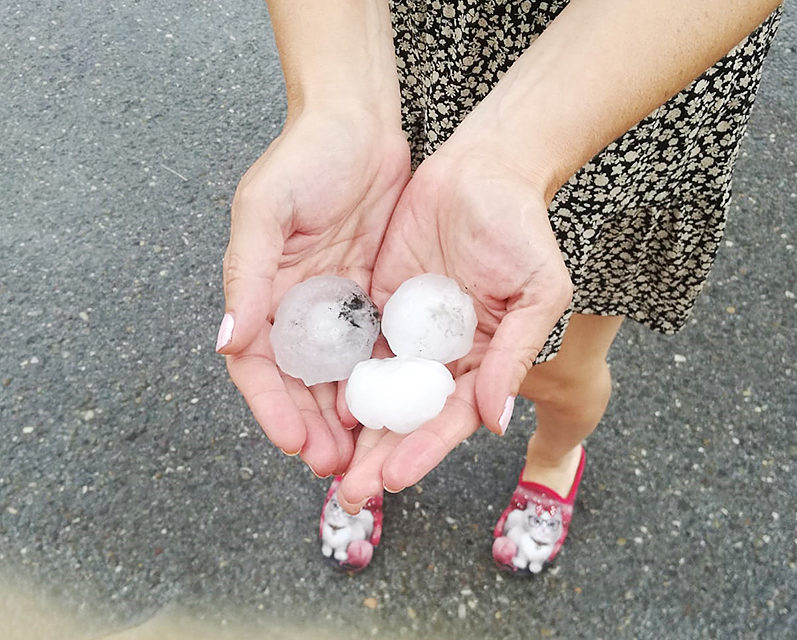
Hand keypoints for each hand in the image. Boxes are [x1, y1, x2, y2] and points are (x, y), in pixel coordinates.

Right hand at [218, 110, 409, 477]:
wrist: (358, 124)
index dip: (272, 410)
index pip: (259, 368)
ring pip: (339, 377)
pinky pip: (376, 349)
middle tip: (337, 468)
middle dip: (314, 428)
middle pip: (300, 384)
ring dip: (348, 418)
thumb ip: (247, 275)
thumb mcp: (265, 210)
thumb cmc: (304, 158)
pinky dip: (380, 383)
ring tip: (366, 454)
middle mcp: (296, 309)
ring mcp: (336, 306)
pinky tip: (395, 410)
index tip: (295, 445)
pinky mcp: (373, 297)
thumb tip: (227, 343)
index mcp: (262, 293)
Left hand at [336, 146, 571, 509]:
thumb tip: (495, 422)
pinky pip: (353, 342)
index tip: (391, 479)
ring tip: (323, 463)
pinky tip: (313, 400)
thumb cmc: (522, 229)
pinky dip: (335, 372)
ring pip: (376, 387)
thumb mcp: (537, 291)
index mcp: (481, 360)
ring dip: (352, 427)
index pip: (450, 417)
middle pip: (407, 415)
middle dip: (378, 454)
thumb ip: (514, 355)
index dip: (422, 450)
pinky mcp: (377, 301)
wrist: (484, 170)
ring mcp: (407, 330)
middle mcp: (441, 354)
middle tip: (348, 494)